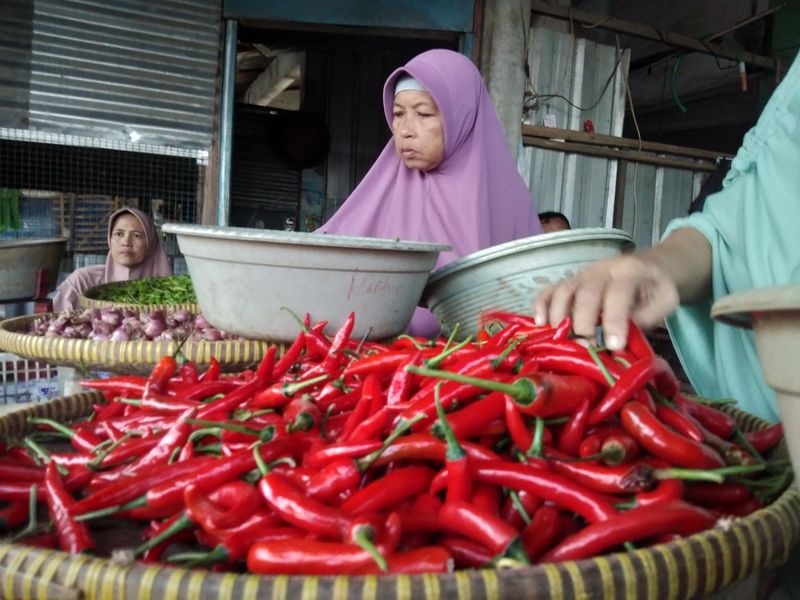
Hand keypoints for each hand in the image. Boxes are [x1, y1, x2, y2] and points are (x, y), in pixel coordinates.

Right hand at [533, 253, 679, 349]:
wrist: (650, 266)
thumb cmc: (657, 289)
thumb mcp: (665, 302)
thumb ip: (646, 318)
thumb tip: (618, 340)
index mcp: (629, 272)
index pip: (618, 294)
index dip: (614, 321)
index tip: (614, 346)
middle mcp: (601, 270)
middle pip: (586, 293)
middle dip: (583, 323)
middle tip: (586, 348)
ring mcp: (582, 275)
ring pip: (564, 291)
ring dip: (560, 318)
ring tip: (563, 341)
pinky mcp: (570, 282)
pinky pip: (550, 290)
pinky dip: (541, 306)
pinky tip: (540, 324)